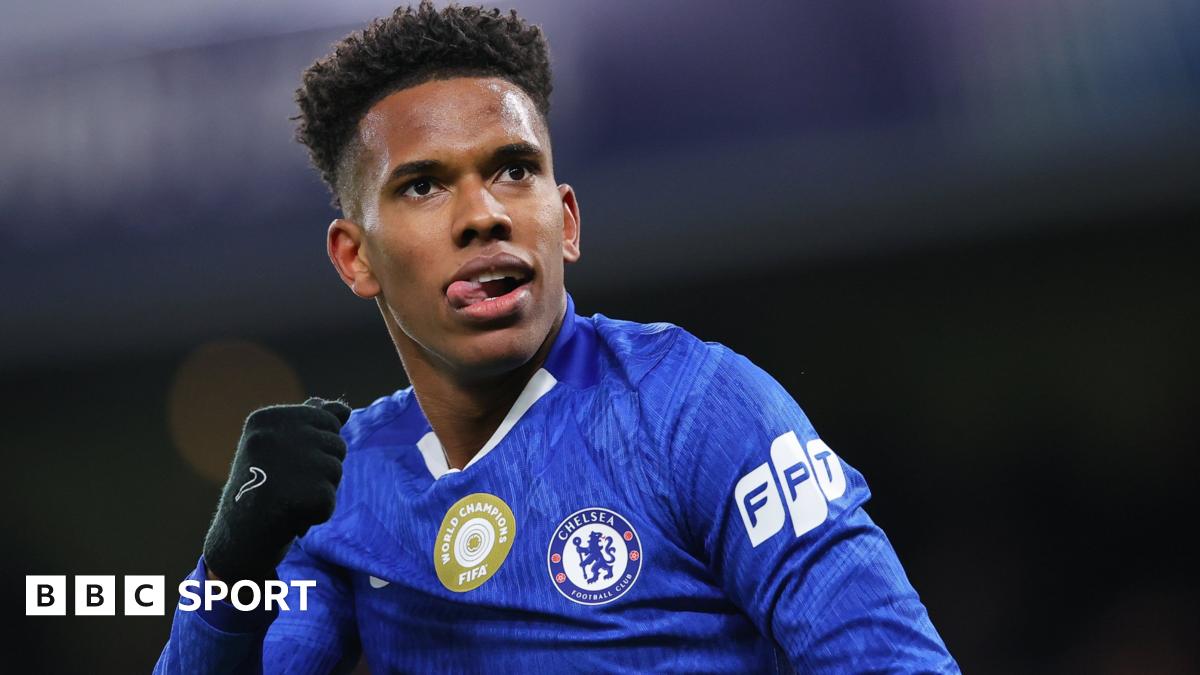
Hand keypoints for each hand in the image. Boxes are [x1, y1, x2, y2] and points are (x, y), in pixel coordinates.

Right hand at [202, 397, 350, 582]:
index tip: (283, 464)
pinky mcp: (304, 495)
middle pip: (336, 443)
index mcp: (266, 418)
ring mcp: (289, 464)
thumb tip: (341, 408)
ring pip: (336, 470)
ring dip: (320, 490)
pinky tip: (290, 517)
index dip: (315, 447)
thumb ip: (310, 422)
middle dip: (321, 467)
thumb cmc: (261, 488)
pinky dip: (317, 513)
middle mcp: (274, 435)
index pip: (327, 419)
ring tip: (287, 499)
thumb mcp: (279, 447)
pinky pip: (330, 500)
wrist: (236, 537)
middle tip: (286, 484)